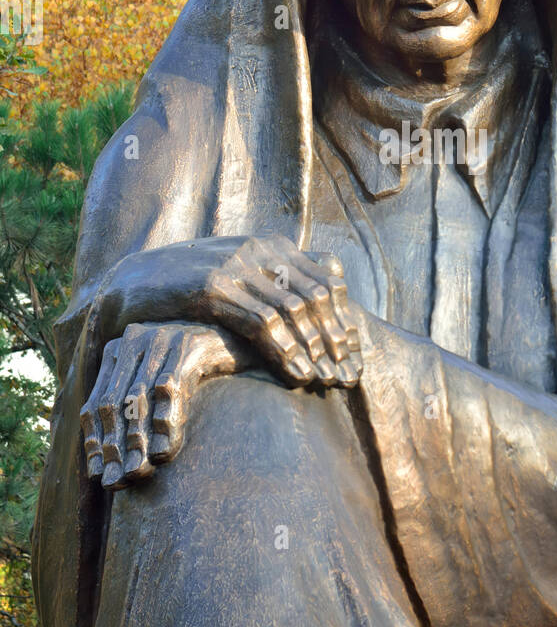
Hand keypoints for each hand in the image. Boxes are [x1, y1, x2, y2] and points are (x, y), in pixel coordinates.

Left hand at [81, 320, 252, 490]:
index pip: (97, 404)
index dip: (96, 441)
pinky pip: (170, 387)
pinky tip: (164, 450)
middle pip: (115, 403)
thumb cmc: (191, 371)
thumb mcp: (156, 392)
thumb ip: (131, 417)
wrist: (235, 342)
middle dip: (116, 446)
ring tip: (139, 471)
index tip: (99, 475)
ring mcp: (160, 339)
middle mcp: (133, 340)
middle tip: (120, 481)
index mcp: (116, 351)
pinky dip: (165, 421)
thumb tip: (102, 469)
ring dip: (138, 439)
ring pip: (139, 397)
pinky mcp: (188, 345)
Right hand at [93, 236, 362, 388]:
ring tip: (326, 381)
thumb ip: (276, 282)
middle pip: (317, 296)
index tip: (355, 357)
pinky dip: (285, 351)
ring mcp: (236, 266)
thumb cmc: (190, 286)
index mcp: (272, 245)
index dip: (345, 321)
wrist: (132, 282)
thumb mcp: (239, 276)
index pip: (326, 282)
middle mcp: (260, 250)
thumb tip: (326, 293)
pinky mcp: (213, 287)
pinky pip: (261, 322)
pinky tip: (296, 375)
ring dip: (315, 350)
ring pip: (294, 309)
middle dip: (336, 340)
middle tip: (347, 375)